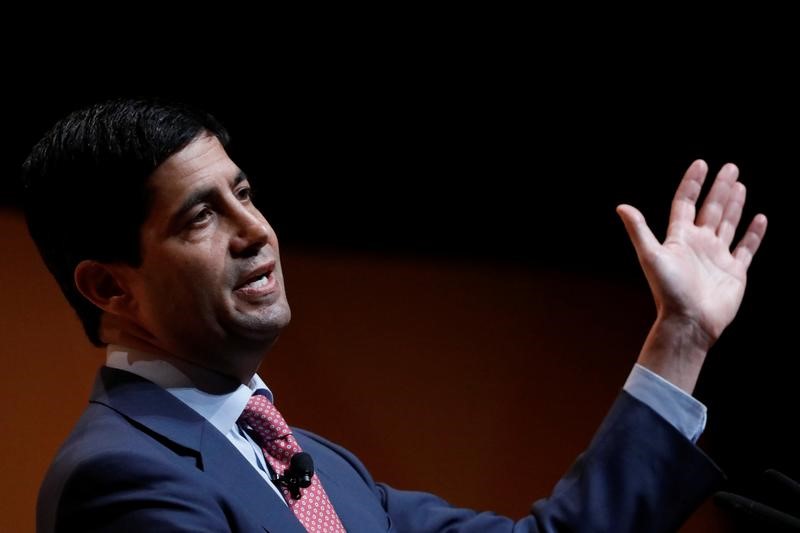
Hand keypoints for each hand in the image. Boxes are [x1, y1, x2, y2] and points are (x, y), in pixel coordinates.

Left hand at [616, 160, 766, 391]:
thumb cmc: (668, 290)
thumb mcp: (651, 256)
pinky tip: (759, 218)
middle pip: (711, 209)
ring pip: (728, 224)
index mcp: (679, 238)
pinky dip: (754, 233)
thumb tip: (621, 206)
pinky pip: (747, 247)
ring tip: (740, 185)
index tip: (701, 164)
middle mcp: (699, 244)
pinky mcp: (735, 271)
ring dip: (734, 204)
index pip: (685, 203)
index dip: (692, 184)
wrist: (689, 322)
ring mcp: (718, 257)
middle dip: (720, 188)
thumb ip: (639, 230)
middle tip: (730, 167)